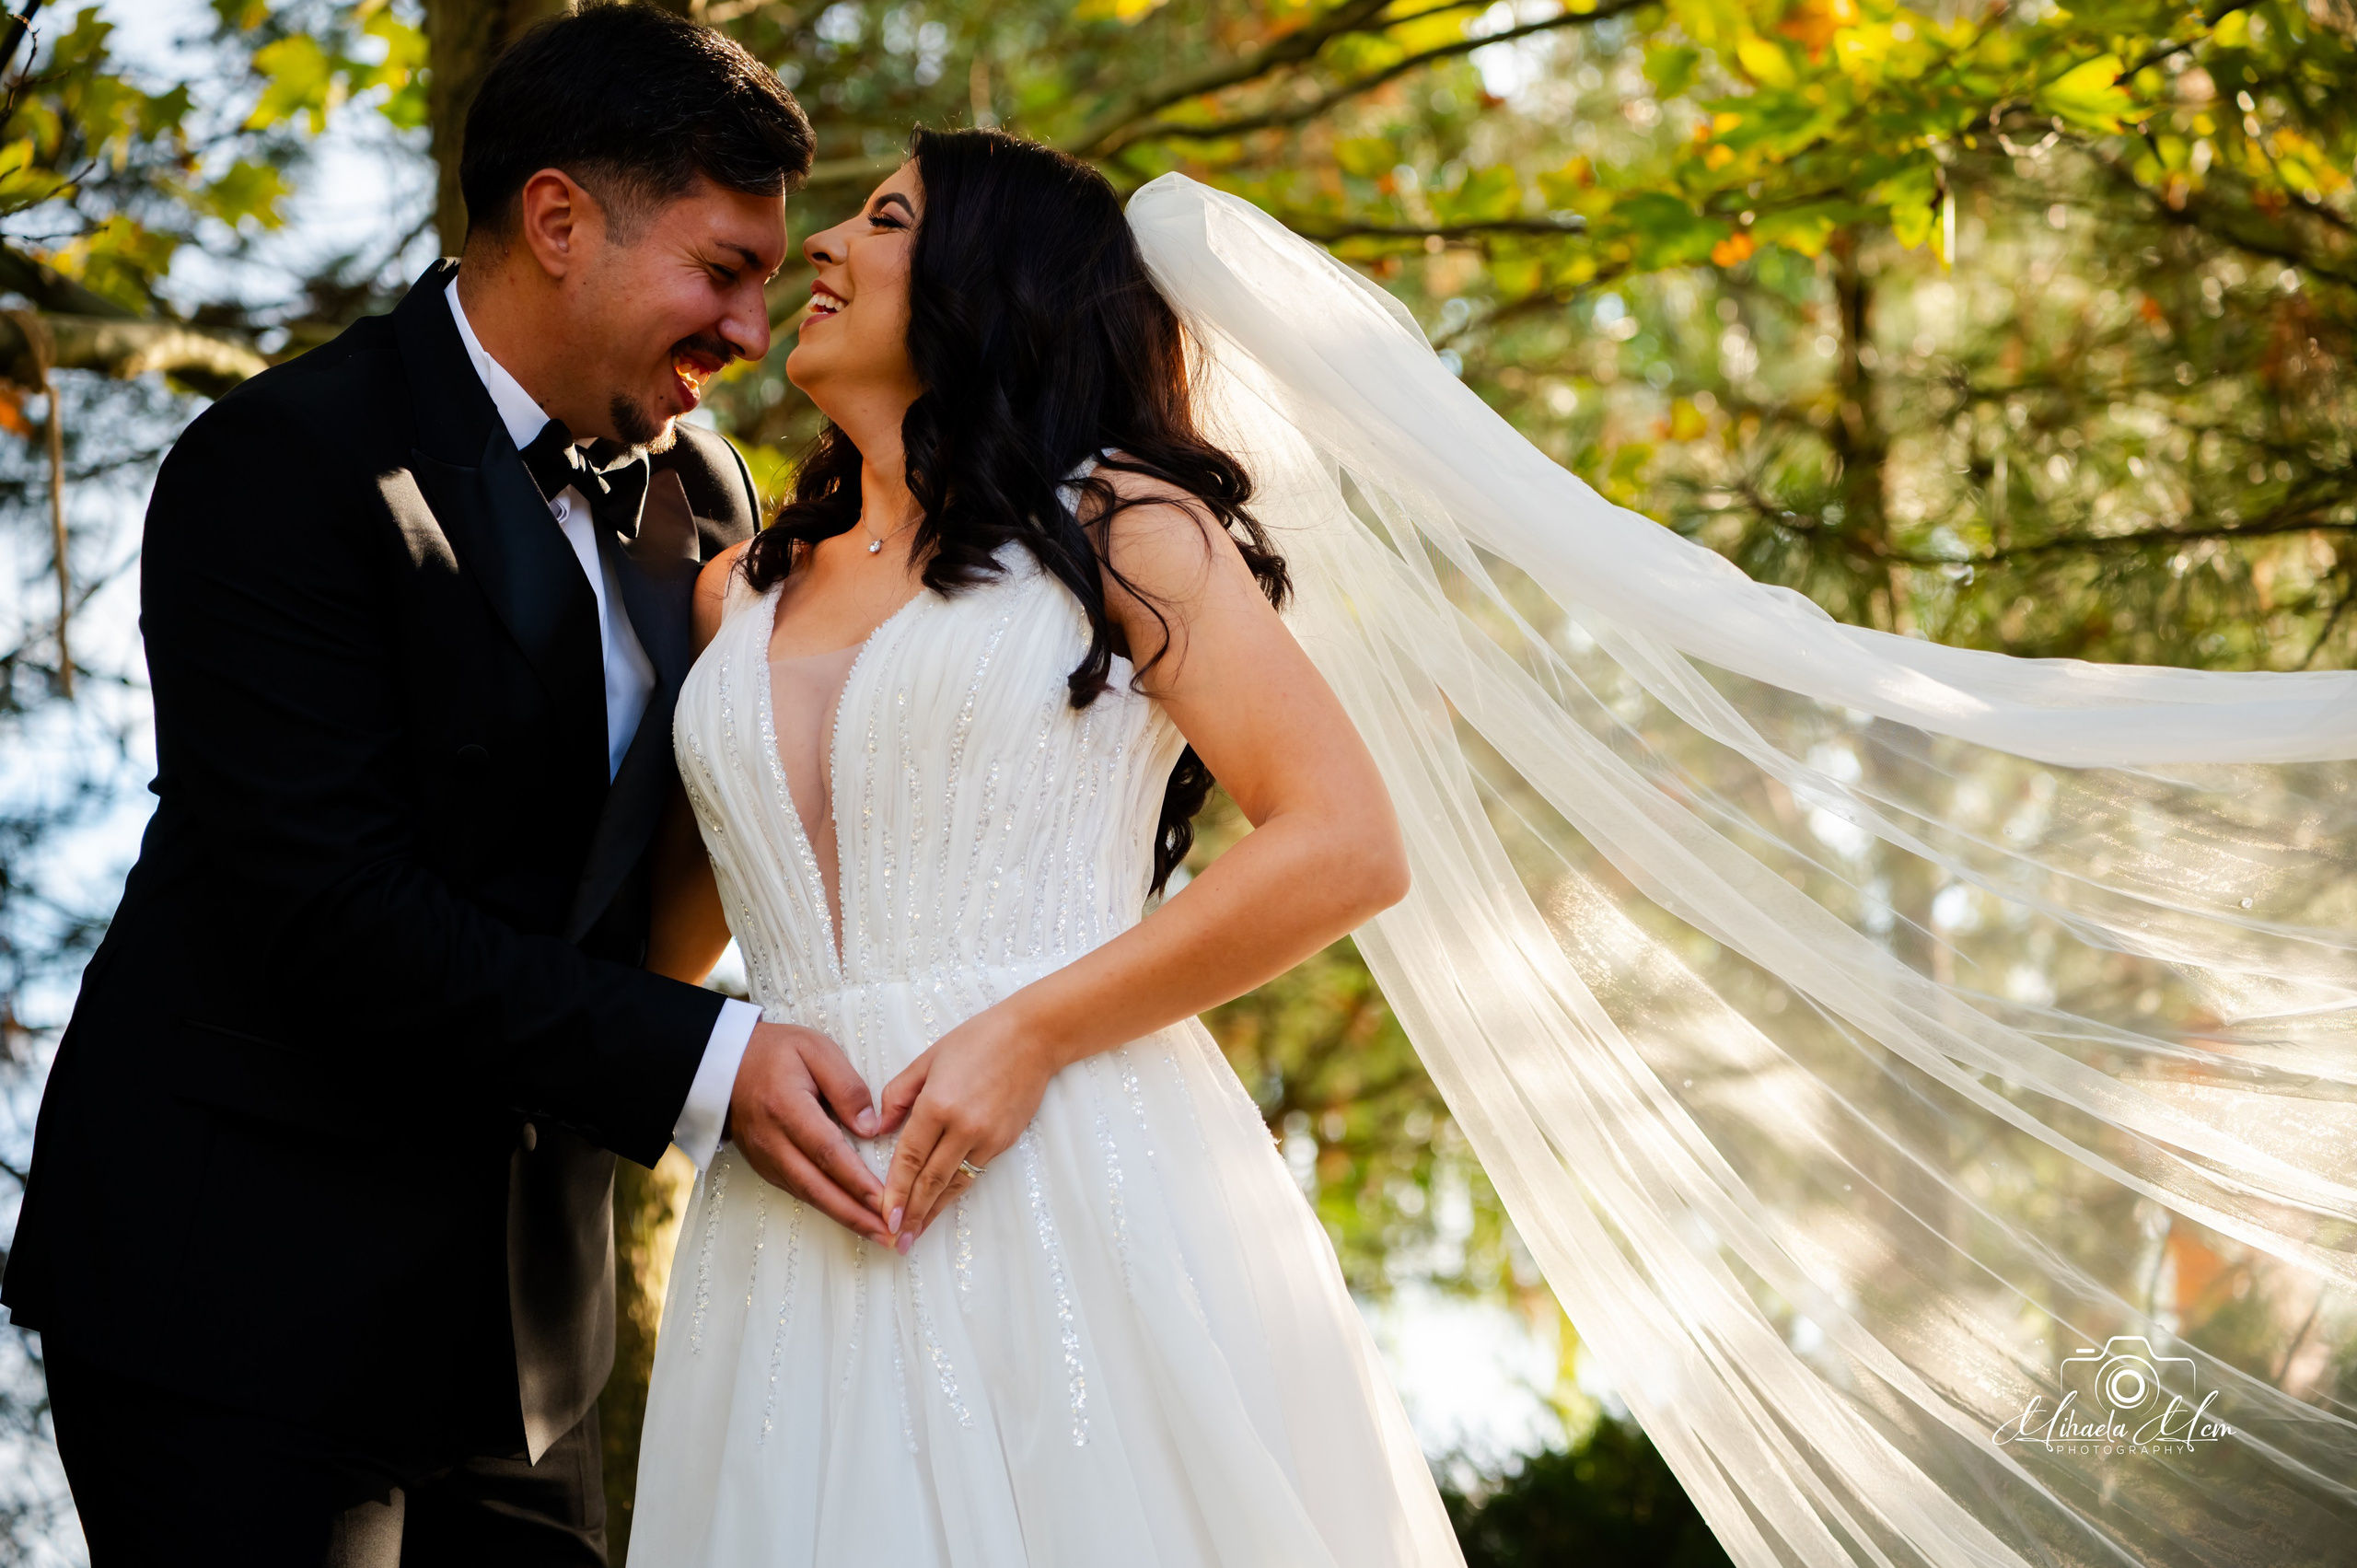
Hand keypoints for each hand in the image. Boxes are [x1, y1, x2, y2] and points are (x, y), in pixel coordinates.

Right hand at [727, 1021, 902, 1245]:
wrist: (725, 1065)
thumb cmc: (775, 1052)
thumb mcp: (815, 1049)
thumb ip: (846, 1087)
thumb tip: (871, 1128)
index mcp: (786, 1107)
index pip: (827, 1151)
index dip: (856, 1180)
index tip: (886, 1200)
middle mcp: (772, 1141)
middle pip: (816, 1186)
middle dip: (855, 1214)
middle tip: (890, 1234)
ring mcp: (766, 1158)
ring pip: (808, 1195)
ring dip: (844, 1217)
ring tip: (880, 1233)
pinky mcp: (766, 1167)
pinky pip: (799, 1191)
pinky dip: (827, 1207)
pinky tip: (853, 1216)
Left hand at [876, 1004, 1057, 1246]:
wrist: (1033, 1038)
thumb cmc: (977, 1040)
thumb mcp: (928, 1059)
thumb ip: (898, 1094)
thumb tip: (879, 1128)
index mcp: (937, 1104)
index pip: (909, 1158)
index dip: (894, 1191)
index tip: (883, 1216)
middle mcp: (962, 1127)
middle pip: (930, 1181)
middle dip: (911, 1214)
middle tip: (895, 1241)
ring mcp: (986, 1138)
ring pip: (953, 1184)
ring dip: (933, 1212)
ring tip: (915, 1235)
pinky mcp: (1004, 1143)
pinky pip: (973, 1173)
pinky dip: (955, 1192)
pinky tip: (942, 1205)